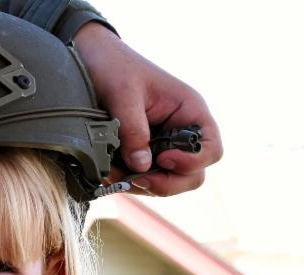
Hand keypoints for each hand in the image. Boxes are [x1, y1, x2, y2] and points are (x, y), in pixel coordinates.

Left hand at [73, 23, 222, 195]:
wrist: (92, 60)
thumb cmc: (114, 67)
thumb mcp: (123, 94)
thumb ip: (133, 129)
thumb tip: (142, 166)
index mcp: (189, 111)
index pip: (211, 149)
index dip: (192, 162)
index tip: (163, 159)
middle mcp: (181, 132)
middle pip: (193, 175)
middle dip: (165, 183)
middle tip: (136, 178)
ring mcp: (162, 145)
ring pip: (168, 182)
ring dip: (142, 185)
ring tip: (113, 174)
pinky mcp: (143, 154)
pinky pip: (145, 178)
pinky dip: (129, 181)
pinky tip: (109, 172)